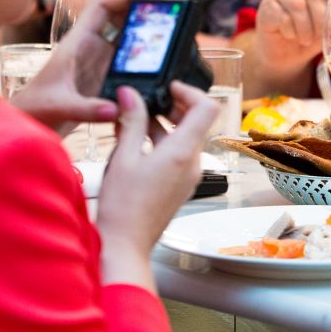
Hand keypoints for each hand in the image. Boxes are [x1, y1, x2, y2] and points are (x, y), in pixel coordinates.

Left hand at [10, 0, 167, 134]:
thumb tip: (115, 108)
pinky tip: (161, 60)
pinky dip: (145, 53)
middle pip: (120, 14)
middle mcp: (89, 47)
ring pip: (126, 34)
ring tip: (173, 29)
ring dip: (148, 28)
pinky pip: (128, 57)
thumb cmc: (36, 109)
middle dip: (145, 6)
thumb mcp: (59, 107)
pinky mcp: (104, 76)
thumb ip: (87, 109)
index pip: (103, 5)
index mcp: (77, 42)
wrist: (28, 122)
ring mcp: (98, 61)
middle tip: (173, 8)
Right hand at [96, 82, 219, 291]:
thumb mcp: (123, 157)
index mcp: (183, 153)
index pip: (207, 108)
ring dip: (164, 124)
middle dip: (173, 106)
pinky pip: (177, 155)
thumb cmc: (123, 208)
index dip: (189, 91)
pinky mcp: (179, 185)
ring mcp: (187, 176)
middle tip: (147, 100)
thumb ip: (131, 122)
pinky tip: (135, 141)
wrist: (126, 245)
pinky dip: (161, 142)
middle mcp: (192, 163)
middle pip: (196, 122)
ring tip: (134, 118)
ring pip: (185, 139)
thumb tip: (131, 94)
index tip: (168, 87)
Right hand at [254, 0, 330, 74]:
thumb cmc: (312, 33)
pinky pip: (283, 18)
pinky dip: (292, 32)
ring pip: (298, 5)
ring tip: (308, 39)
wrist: (287, 54)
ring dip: (307, 28)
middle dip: (323, 18)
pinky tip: (292, 36)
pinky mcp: (266, 7)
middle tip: (325, 34)